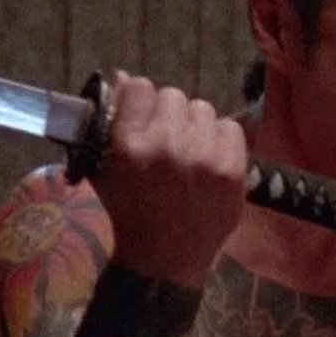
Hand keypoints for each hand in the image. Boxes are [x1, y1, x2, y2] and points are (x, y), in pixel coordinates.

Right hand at [92, 73, 248, 289]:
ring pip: (202, 108)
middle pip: (172, 95)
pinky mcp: (233, 169)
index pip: (140, 87)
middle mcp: (166, 146)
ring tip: (188, 152)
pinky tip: (208, 161)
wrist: (163, 261)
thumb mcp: (103, 169)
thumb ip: (107, 123)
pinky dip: (220, 140)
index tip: (140, 116)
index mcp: (129, 145)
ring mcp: (203, 158)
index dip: (139, 100)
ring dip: (193, 126)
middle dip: (167, 115)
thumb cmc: (128, 211)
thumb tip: (122, 76)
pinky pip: (230, 128)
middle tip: (165, 140)